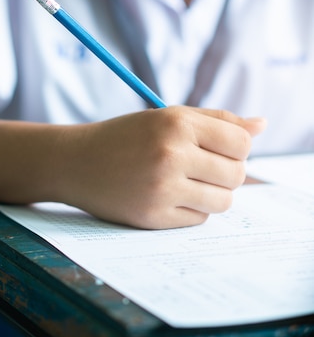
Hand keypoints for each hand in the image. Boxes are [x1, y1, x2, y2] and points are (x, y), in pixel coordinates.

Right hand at [53, 106, 266, 228]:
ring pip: (222, 201)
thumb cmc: (123, 137)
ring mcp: (161, 188)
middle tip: (199, 168)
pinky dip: (189, 210)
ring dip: (212, 195)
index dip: (235, 149)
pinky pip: (198, 219)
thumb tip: (261, 126)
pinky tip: (166, 197)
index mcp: (175, 123)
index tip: (216, 150)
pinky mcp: (152, 215)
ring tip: (187, 184)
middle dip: (225, 173)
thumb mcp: (165, 118)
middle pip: (237, 175)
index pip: (241, 144)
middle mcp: (170, 154)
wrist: (75, 162)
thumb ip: (215, 120)